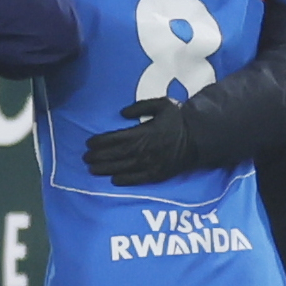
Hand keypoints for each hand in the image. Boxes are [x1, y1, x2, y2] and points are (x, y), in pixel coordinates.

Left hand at [82, 98, 197, 185]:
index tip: (89, 143)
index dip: (101, 141)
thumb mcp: (162, 104)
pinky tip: (113, 180)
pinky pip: (139, 179)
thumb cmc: (180, 118)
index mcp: (145, 132)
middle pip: (117, 154)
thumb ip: (141, 106)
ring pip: (124, 168)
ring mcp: (152, 164)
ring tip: (92, 170)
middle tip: (85, 158)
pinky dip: (125, 180)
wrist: (200, 137)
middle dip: (99, 156)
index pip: (117, 138)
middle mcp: (146, 150)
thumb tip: (122, 113)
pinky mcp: (159, 174)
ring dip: (106, 169)